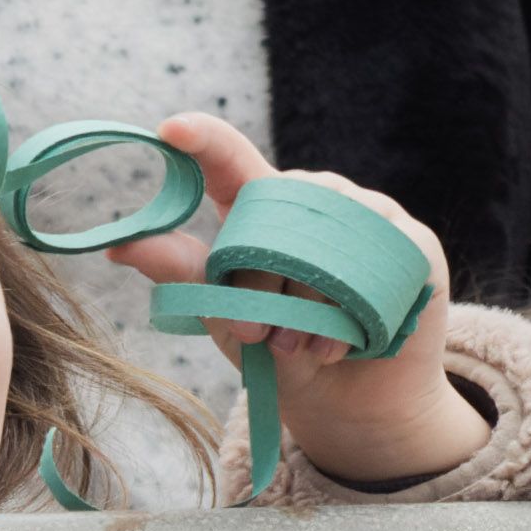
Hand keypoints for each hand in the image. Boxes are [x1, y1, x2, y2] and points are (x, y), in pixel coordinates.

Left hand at [105, 116, 483, 487]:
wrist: (352, 399)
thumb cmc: (281, 348)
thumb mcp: (224, 314)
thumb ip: (184, 275)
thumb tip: (118, 248)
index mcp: (264, 203)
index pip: (230, 158)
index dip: (202, 139)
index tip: (169, 130)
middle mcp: (318, 196)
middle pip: (272, 222)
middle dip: (255, 288)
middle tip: (253, 333)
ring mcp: (369, 214)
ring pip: (322, 250)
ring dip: (301, 312)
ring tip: (297, 348)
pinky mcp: (412, 244)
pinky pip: (371, 271)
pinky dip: (344, 319)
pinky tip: (338, 345)